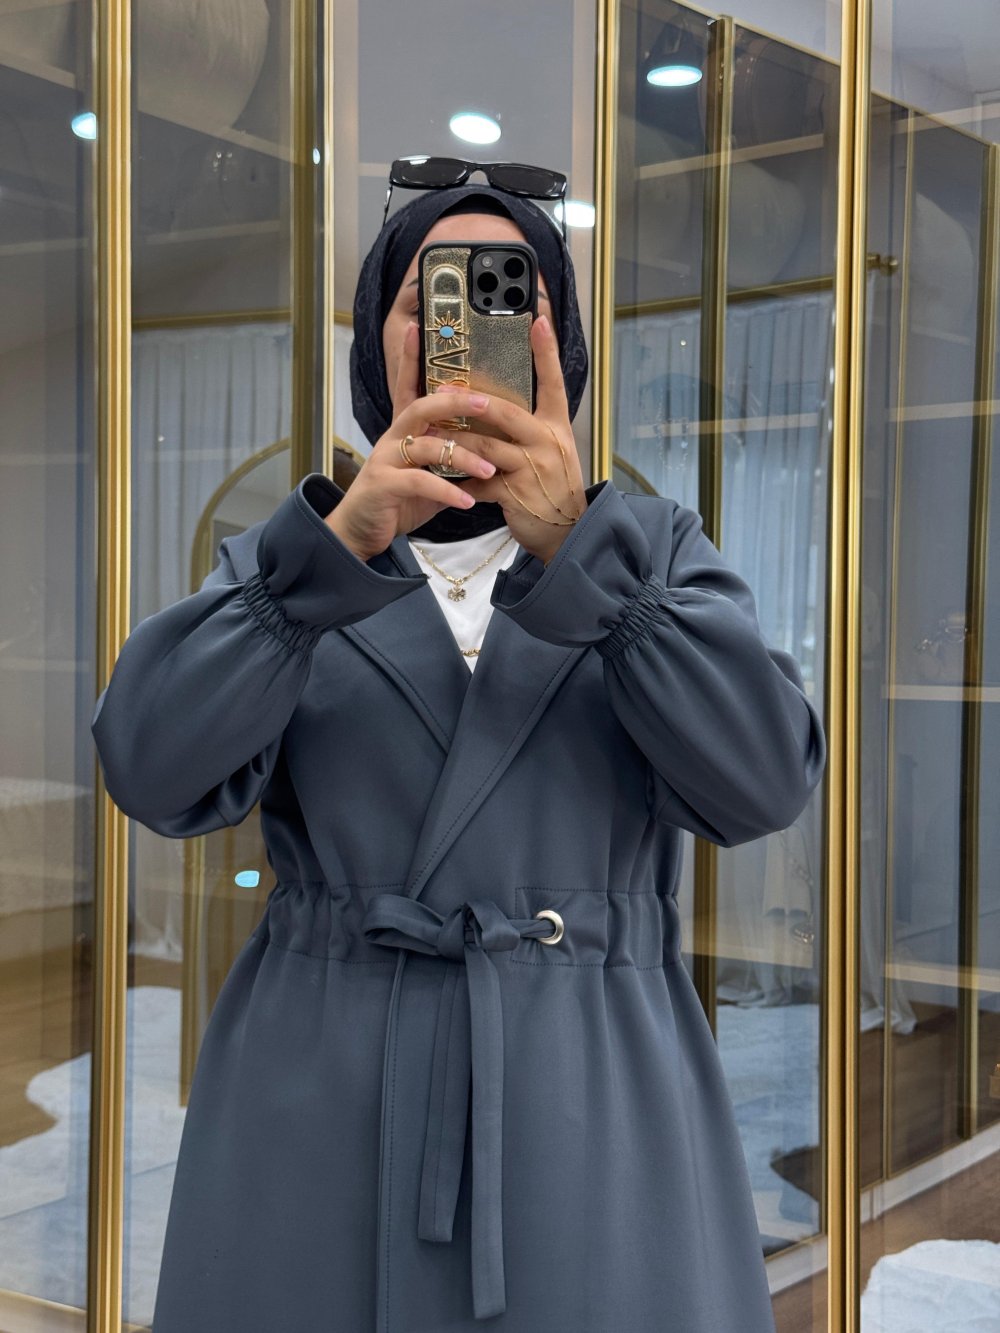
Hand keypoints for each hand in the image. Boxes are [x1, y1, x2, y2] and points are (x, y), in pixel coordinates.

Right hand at [325, 321, 500, 561]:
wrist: (361, 533)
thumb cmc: (398, 502)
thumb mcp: (429, 476)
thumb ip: (451, 460)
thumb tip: (488, 450)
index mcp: (403, 431)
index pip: (407, 387)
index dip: (410, 357)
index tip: (416, 327)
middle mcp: (392, 439)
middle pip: (421, 407)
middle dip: (454, 401)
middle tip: (486, 401)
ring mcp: (385, 461)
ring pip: (426, 446)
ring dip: (463, 457)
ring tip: (490, 470)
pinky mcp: (383, 486)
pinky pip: (420, 482)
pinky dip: (447, 491)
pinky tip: (468, 501)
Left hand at [442, 314, 585, 564]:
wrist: (566, 533)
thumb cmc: (550, 489)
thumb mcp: (551, 452)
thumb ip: (529, 429)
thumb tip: (494, 406)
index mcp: (556, 427)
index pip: (553, 382)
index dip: (546, 351)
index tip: (538, 319)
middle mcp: (548, 442)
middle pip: (505, 411)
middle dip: (470, 401)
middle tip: (440, 390)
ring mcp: (533, 468)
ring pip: (485, 447)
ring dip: (456, 443)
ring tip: (431, 438)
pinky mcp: (517, 495)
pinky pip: (480, 483)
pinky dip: (462, 484)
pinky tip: (449, 484)